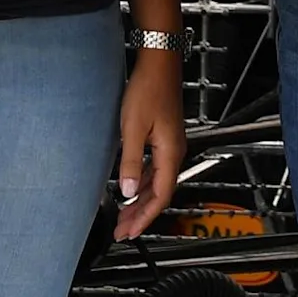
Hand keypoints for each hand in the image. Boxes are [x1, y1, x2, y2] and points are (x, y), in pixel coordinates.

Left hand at [114, 48, 186, 239]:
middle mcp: (174, 153)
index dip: (144, 218)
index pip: (159, 197)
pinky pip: (154, 170)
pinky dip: (142, 183)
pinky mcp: (164, 138)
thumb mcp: (133, 129)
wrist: (159, 64)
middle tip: (122, 231)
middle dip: (140, 214)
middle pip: (159, 193)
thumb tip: (126, 191)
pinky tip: (131, 187)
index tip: (129, 232)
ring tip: (124, 215)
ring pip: (156, 183)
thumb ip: (130, 162)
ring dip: (140, 200)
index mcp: (170, 154)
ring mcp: (170, 145)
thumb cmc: (148, 90)